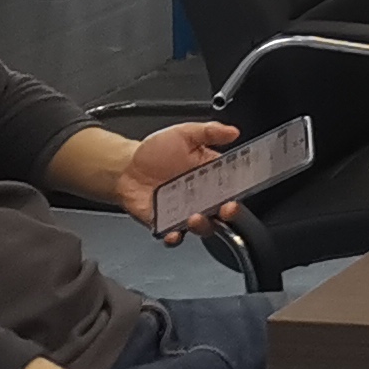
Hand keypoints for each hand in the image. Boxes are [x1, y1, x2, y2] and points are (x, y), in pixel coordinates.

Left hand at [116, 120, 238, 234]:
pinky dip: (175, 237)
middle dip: (230, 213)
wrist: (125, 168)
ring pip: (203, 226)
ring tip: (196, 217)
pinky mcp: (165, 224)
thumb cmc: (155, 151)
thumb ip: (209, 131)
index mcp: (211, 174)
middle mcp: (202, 196)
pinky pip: (174, 235)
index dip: (242, 186)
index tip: (243, 186)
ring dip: (203, 225)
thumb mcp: (184, 133)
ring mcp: (185, 212)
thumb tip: (232, 131)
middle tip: (228, 208)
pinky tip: (173, 233)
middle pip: (224, 210)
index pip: (234, 183)